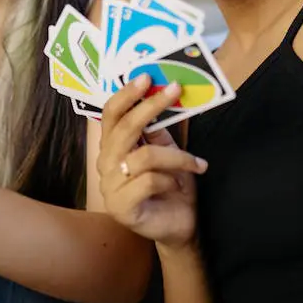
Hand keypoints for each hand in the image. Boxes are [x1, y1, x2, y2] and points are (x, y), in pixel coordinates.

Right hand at [97, 75, 207, 248]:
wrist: (179, 224)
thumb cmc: (171, 184)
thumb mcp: (166, 149)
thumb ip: (156, 127)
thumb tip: (160, 91)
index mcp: (113, 147)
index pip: (111, 115)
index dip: (126, 95)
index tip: (146, 77)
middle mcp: (106, 164)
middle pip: (124, 129)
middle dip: (151, 107)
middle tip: (175, 90)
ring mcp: (110, 187)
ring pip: (145, 157)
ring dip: (178, 157)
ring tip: (197, 164)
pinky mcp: (121, 208)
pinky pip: (148, 181)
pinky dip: (170, 180)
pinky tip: (179, 186)